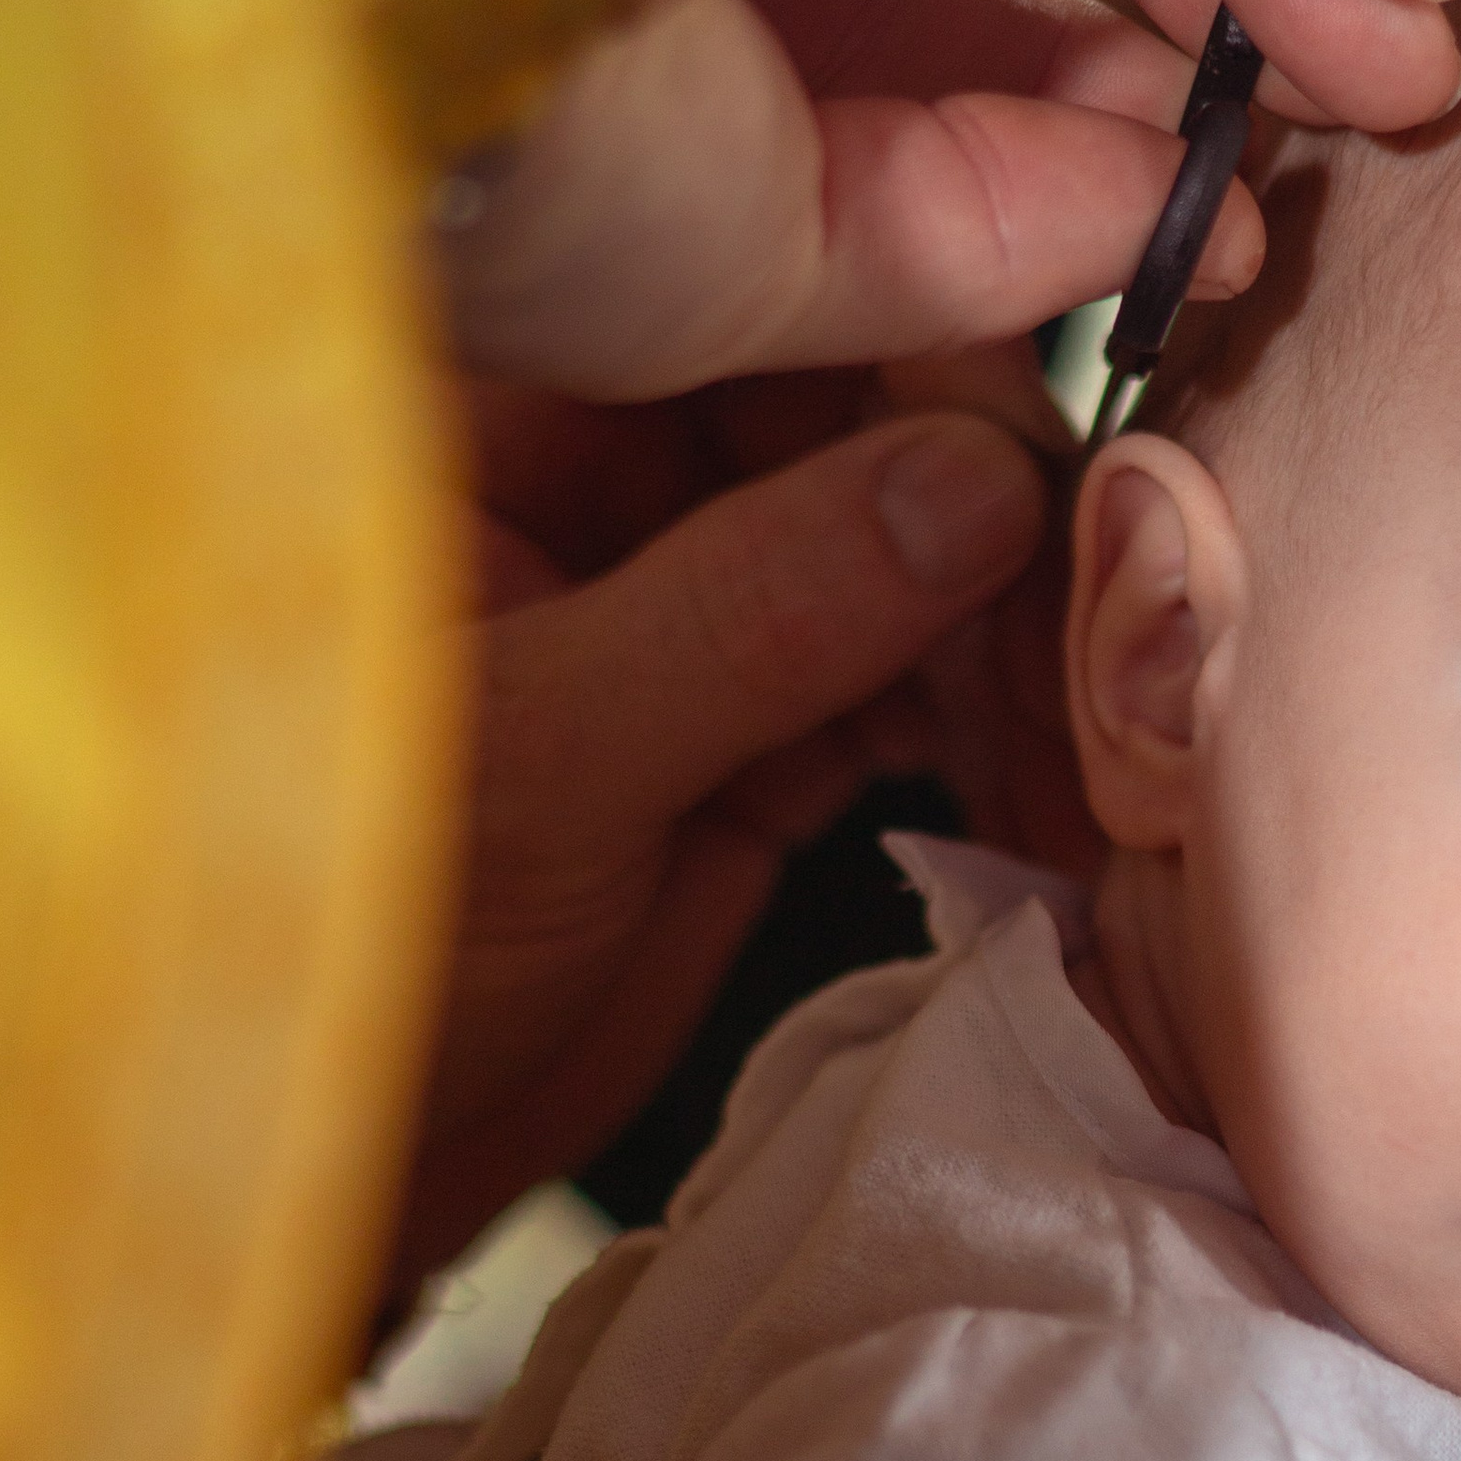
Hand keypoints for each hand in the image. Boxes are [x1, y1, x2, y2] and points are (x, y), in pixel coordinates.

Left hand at [394, 374, 1048, 1289]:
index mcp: (491, 418)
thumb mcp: (543, 765)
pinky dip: (1008, 722)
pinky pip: (924, 672)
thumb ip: (753, 608)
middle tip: (1115, 606)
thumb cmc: (345, 945)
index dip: (909, 345)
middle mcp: (599, 476)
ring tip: (1110, 727)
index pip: (738, 302)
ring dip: (1029, 628)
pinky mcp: (763, 719)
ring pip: (918, 540)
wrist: (347, 1158)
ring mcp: (693, 595)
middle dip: (1002, 501)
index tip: (1044, 431)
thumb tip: (973, 481)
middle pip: (861, 407)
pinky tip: (1069, 775)